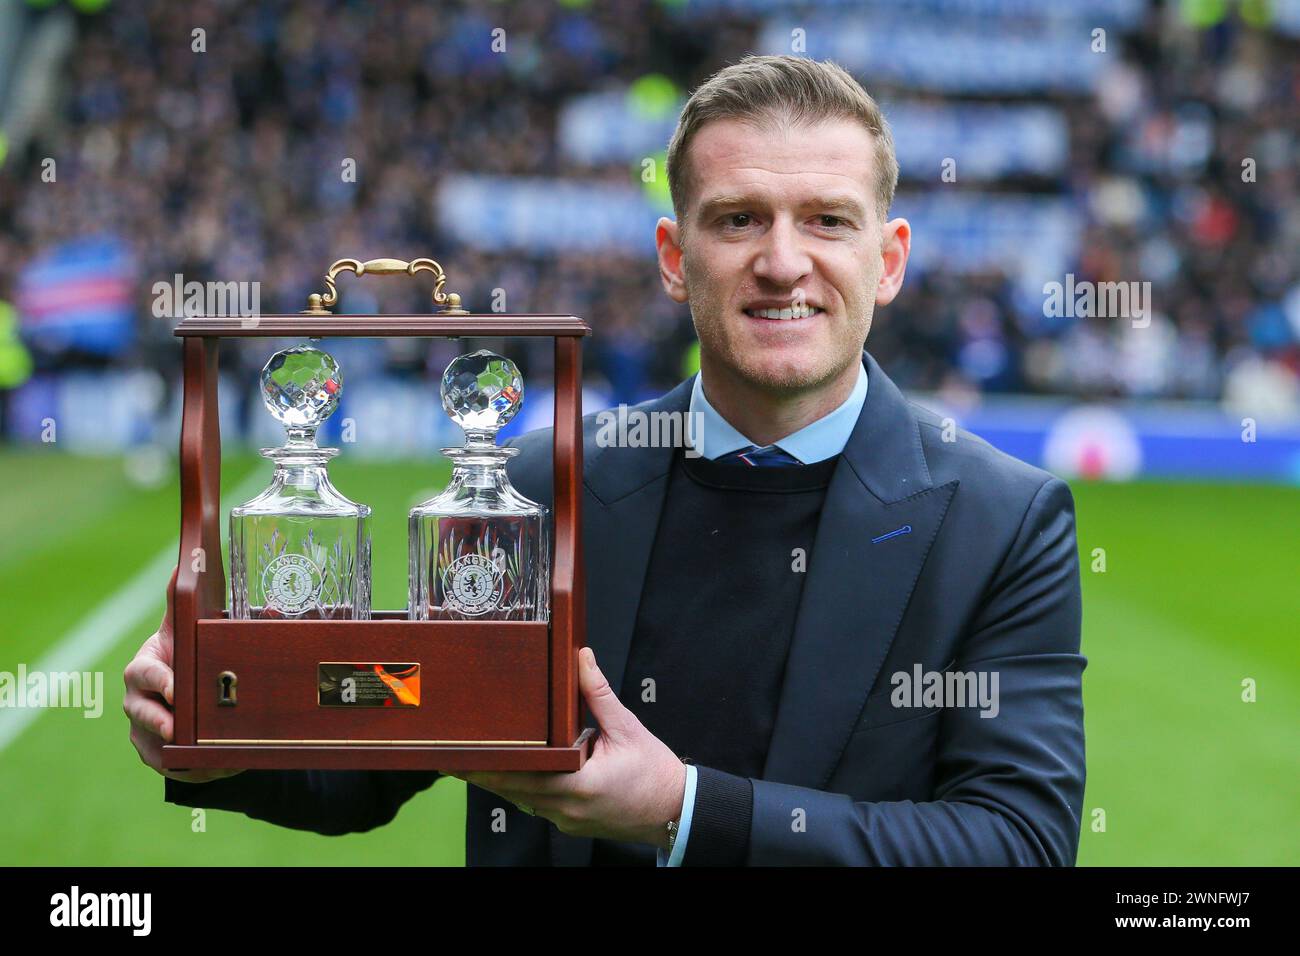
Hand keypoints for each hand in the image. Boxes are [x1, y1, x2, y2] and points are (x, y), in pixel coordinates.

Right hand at [123, 566, 245, 783]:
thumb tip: (190, 556)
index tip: (176, 690)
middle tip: (178, 732)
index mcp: (145, 666)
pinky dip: (195, 770)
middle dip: (158, 724)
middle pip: (141, 715)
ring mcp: (145, 729)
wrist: (183, 681)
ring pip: (154, 747)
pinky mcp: (159, 754)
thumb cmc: (184, 648)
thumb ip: (183, 598)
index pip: (143, 674)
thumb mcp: (185, 625)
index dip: (158, 682)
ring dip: (180, 755)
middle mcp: (138, 700)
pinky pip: (173, 767)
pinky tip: (222, 768)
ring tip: (213, 759)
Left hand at [450, 647, 686, 849]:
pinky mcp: (570, 824)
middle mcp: (568, 808)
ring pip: (523, 801)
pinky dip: (524, 791)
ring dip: (502, 783)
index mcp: (580, 784)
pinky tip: (513, 775)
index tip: (465, 756)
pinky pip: (539, 806)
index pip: (522, 776)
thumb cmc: (654, 771)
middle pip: (513, 792)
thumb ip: (598, 693)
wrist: (675, 810)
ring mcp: (567, 821)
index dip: (491, 767)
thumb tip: (581, 658)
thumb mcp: (627, 727)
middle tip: (452, 760)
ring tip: (472, 765)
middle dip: (483, 775)